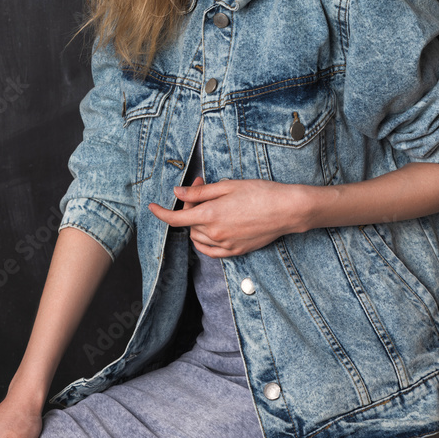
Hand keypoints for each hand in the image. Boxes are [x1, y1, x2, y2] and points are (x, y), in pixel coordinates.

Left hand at [148, 177, 305, 256]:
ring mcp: (225, 245)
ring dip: (197, 223)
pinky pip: (210, 251)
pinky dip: (205, 241)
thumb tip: (177, 192)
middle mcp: (215, 233)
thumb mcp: (227, 186)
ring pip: (198, 238)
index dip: (161, 213)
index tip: (152, 207)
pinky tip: (213, 227)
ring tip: (213, 205)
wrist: (286, 210)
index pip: (176, 219)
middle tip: (204, 188)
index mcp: (210, 215)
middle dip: (191, 206)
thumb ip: (200, 192)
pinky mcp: (236, 251)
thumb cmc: (260, 193)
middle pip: (189, 224)